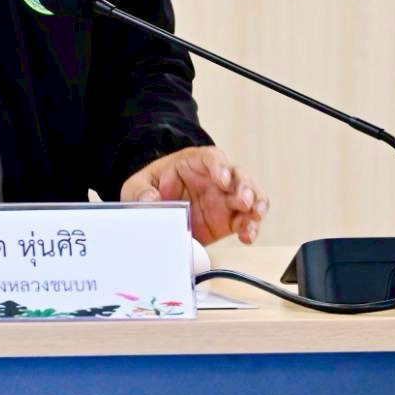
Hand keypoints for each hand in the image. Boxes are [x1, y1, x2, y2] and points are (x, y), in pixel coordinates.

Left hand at [120, 146, 267, 245]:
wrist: (156, 207)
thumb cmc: (152, 187)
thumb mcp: (138, 186)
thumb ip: (141, 192)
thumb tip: (150, 201)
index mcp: (194, 163)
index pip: (212, 158)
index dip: (220, 167)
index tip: (222, 180)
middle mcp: (216, 178)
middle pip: (238, 176)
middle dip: (244, 187)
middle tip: (243, 201)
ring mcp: (225, 198)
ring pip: (250, 195)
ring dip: (256, 204)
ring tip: (253, 216)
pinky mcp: (230, 219)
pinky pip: (247, 220)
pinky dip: (251, 227)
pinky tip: (248, 236)